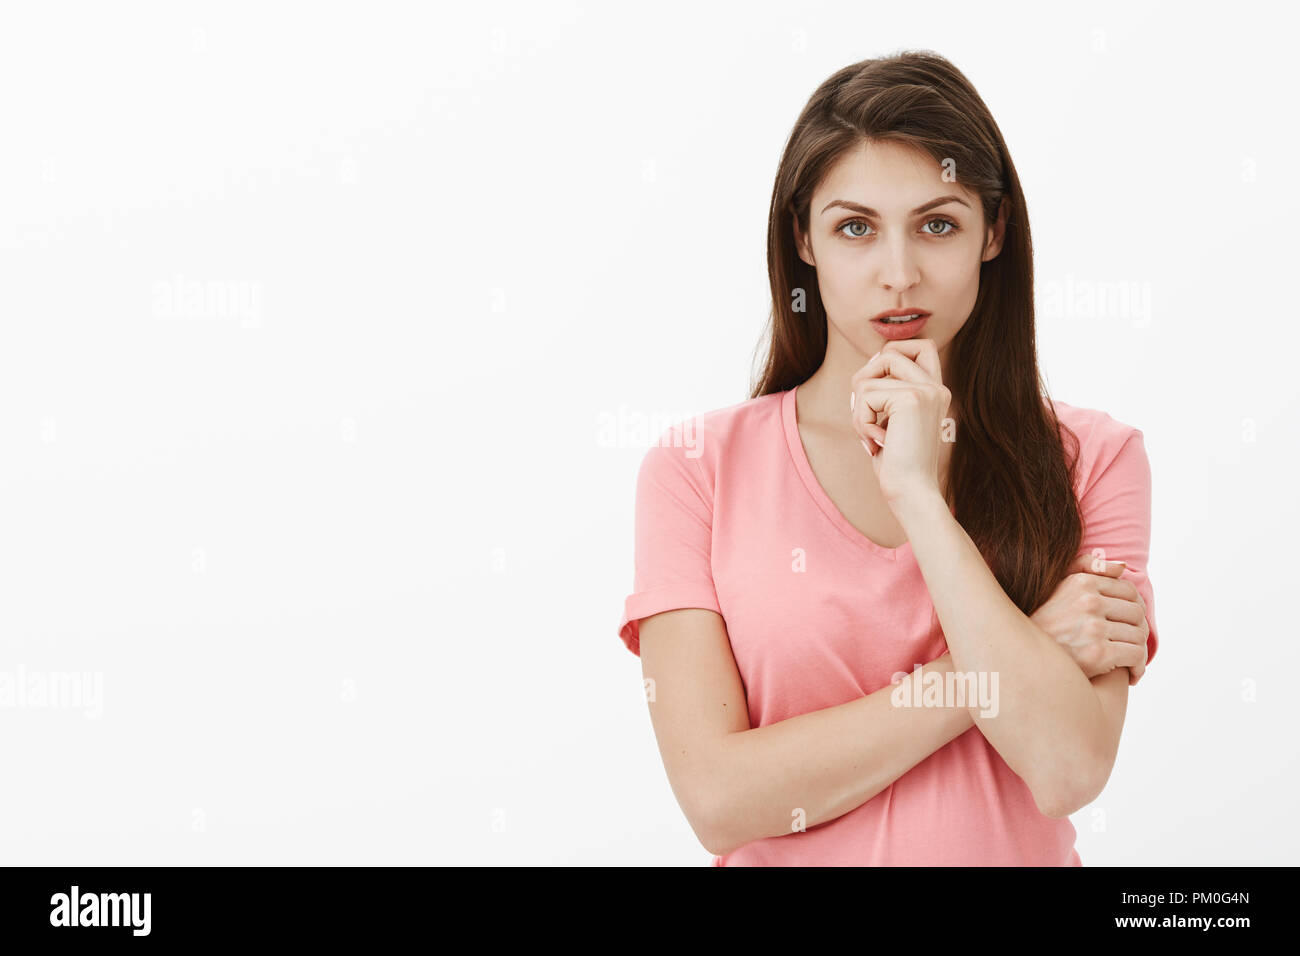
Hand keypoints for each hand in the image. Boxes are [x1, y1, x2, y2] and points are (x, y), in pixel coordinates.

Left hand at [849, 339, 951, 505]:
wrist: (912, 491)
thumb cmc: (897, 464)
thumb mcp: (892, 421)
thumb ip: (888, 392)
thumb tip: (871, 363)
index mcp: (936, 392)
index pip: (922, 345)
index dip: (893, 353)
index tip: (879, 388)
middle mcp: (936, 387)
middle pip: (889, 352)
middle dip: (864, 380)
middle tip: (865, 414)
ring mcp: (926, 390)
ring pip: (868, 376)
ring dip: (858, 408)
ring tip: (871, 435)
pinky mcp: (911, 398)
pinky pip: (865, 395)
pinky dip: (860, 420)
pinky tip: (877, 442)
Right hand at [1030, 552, 1149, 684]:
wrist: (1024, 657)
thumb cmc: (1042, 621)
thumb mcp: (1058, 584)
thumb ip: (1086, 567)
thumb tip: (1122, 566)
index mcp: (1082, 583)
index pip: (1129, 590)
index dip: (1135, 607)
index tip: (1130, 622)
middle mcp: (1089, 602)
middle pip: (1137, 613)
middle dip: (1138, 629)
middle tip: (1131, 643)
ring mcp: (1093, 628)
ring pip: (1139, 635)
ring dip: (1139, 650)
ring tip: (1131, 659)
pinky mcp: (1098, 653)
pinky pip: (1135, 656)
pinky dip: (1138, 667)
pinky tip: (1131, 673)